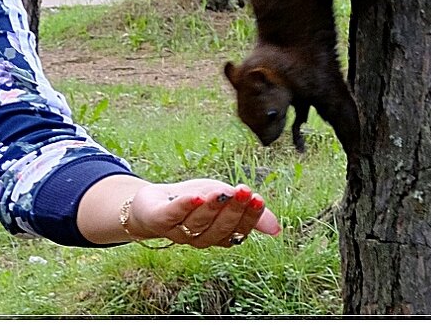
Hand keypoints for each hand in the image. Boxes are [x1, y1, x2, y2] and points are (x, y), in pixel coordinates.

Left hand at [124, 179, 280, 247]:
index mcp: (219, 235)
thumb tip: (277, 230)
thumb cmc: (194, 201)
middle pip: (219, 228)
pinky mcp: (159, 220)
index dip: (249, 217)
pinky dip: (184, 206)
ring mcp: (178, 231)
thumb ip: (247, 210)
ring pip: (197, 222)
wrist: (153, 202)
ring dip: (211, 207)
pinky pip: (172, 216)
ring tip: (222, 192)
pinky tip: (195, 196)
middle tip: (245, 192)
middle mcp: (200, 238)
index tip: (258, 199)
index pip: (238, 231)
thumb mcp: (223, 200)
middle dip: (233, 209)